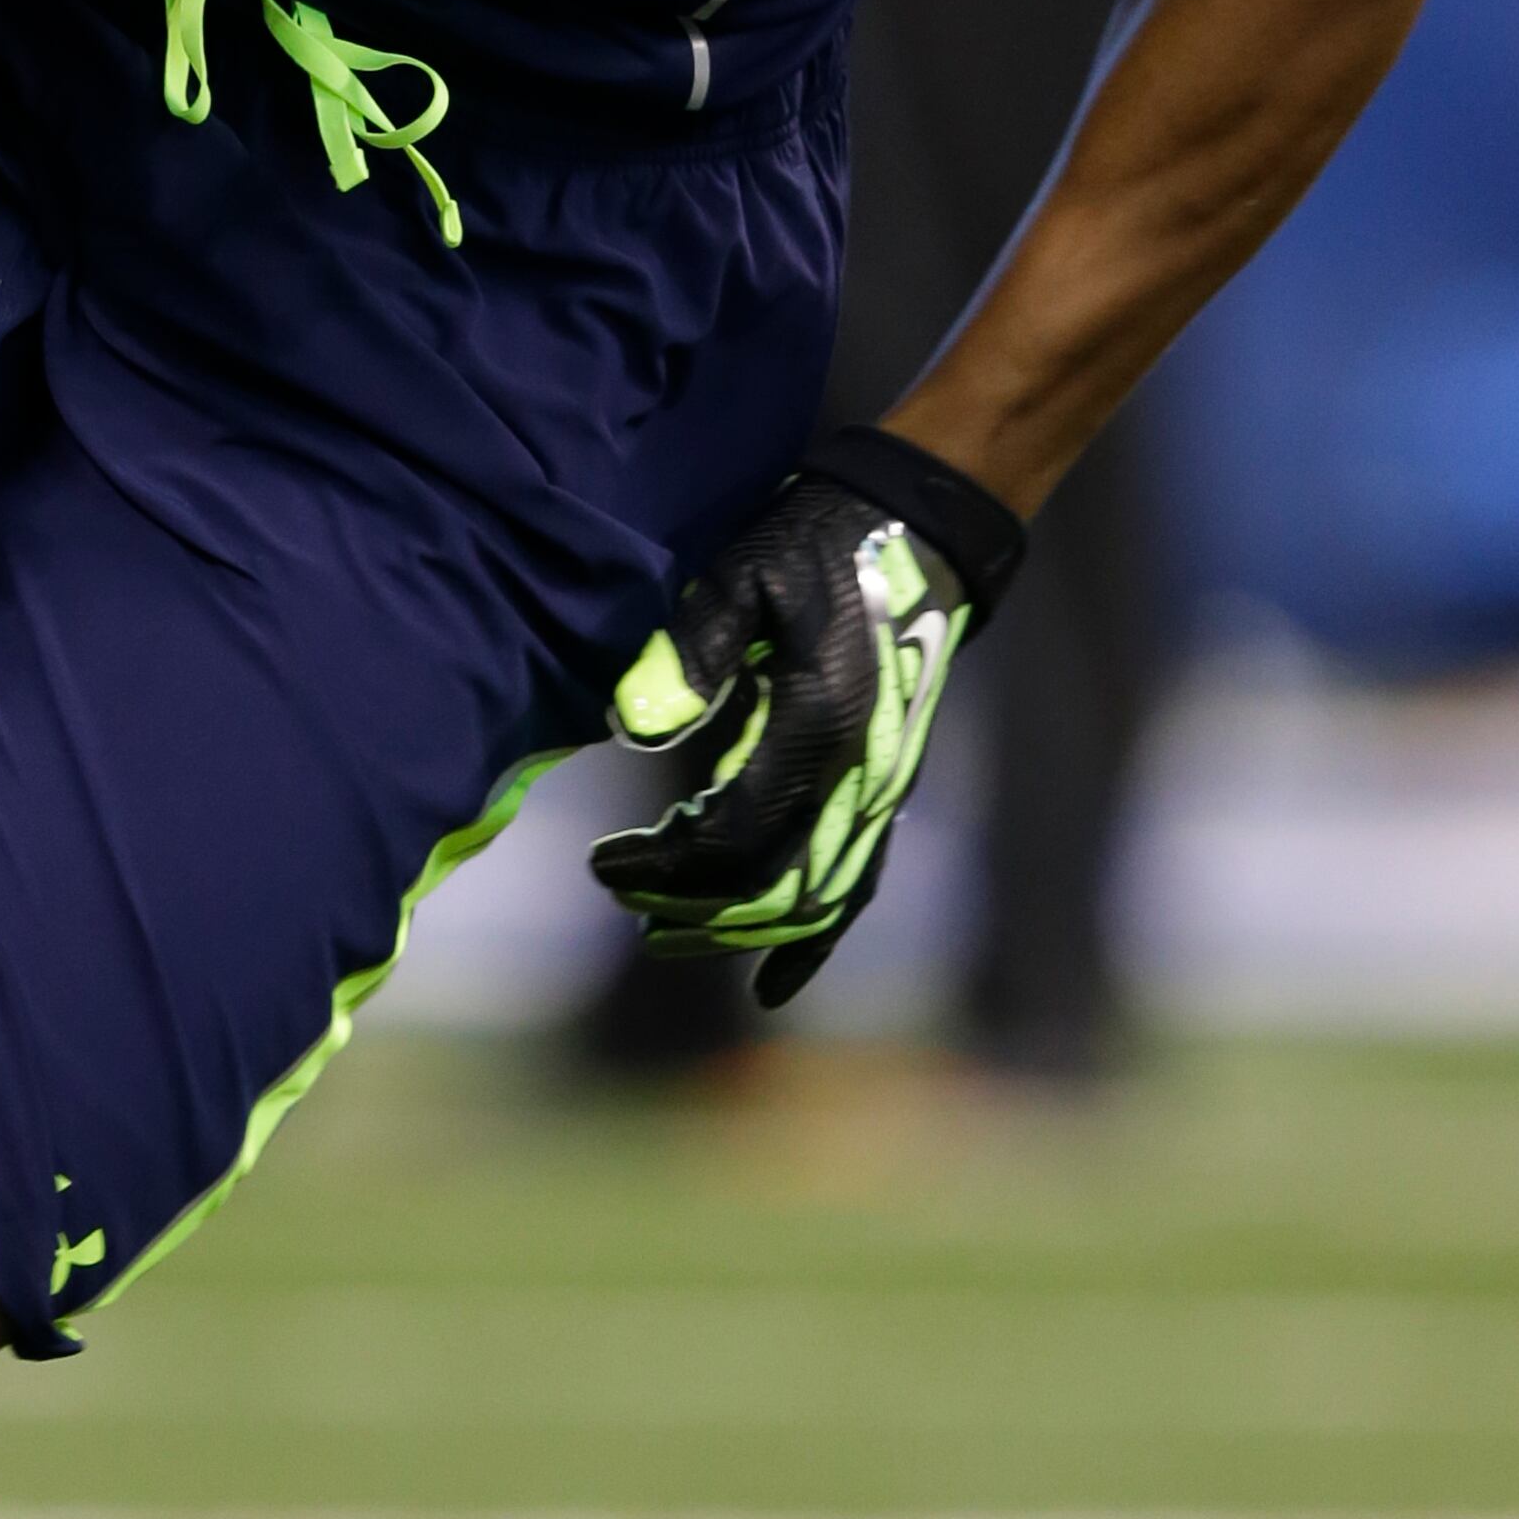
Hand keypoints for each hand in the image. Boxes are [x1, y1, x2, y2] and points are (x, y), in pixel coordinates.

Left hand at [588, 434, 1022, 1006]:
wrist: (915, 534)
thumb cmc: (817, 545)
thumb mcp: (743, 576)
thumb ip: (691, 650)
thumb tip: (635, 727)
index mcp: (820, 724)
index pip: (732, 833)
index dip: (662, 864)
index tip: (603, 862)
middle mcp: (858, 776)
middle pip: (768, 883)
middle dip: (688, 905)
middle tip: (619, 894)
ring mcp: (880, 792)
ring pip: (812, 901)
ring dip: (737, 929)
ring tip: (667, 935)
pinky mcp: (884, 793)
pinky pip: (853, 887)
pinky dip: (814, 942)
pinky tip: (772, 984)